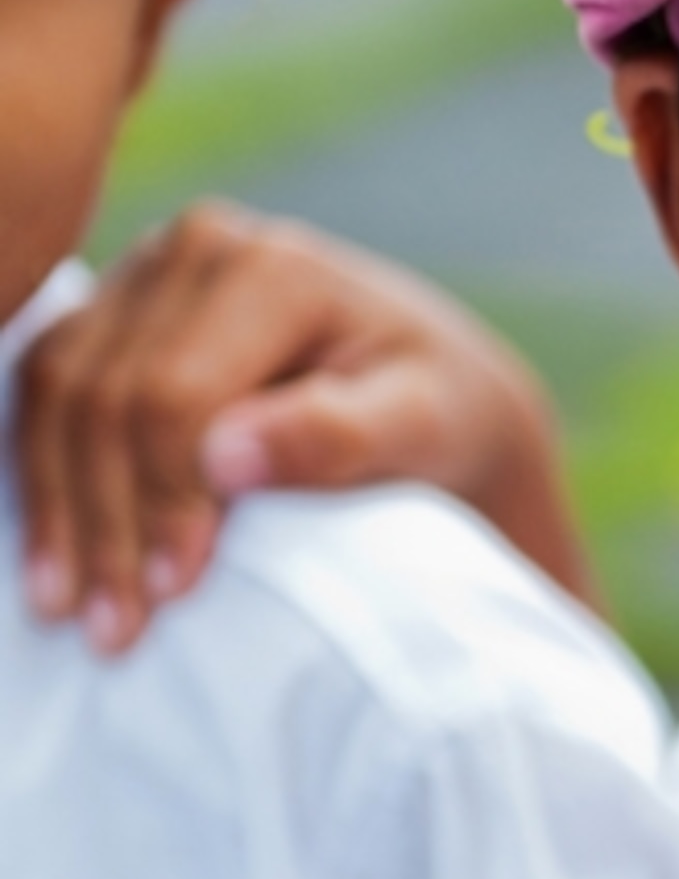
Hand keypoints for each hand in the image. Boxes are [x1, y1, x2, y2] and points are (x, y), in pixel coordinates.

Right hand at [16, 204, 596, 650]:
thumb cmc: (436, 414)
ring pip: (56, 392)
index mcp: (273, 266)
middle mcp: (197, 249)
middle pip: (107, 395)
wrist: (430, 392)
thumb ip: (337, 436)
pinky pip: (45, 391)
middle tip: (112, 629)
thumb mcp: (422, 425)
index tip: (173, 590)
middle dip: (104, 522)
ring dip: (57, 509)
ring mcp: (146, 273)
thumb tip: (226, 460)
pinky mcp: (114, 312)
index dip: (164, 499)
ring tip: (64, 609)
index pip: (177, 393)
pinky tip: (50, 555)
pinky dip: (42, 477)